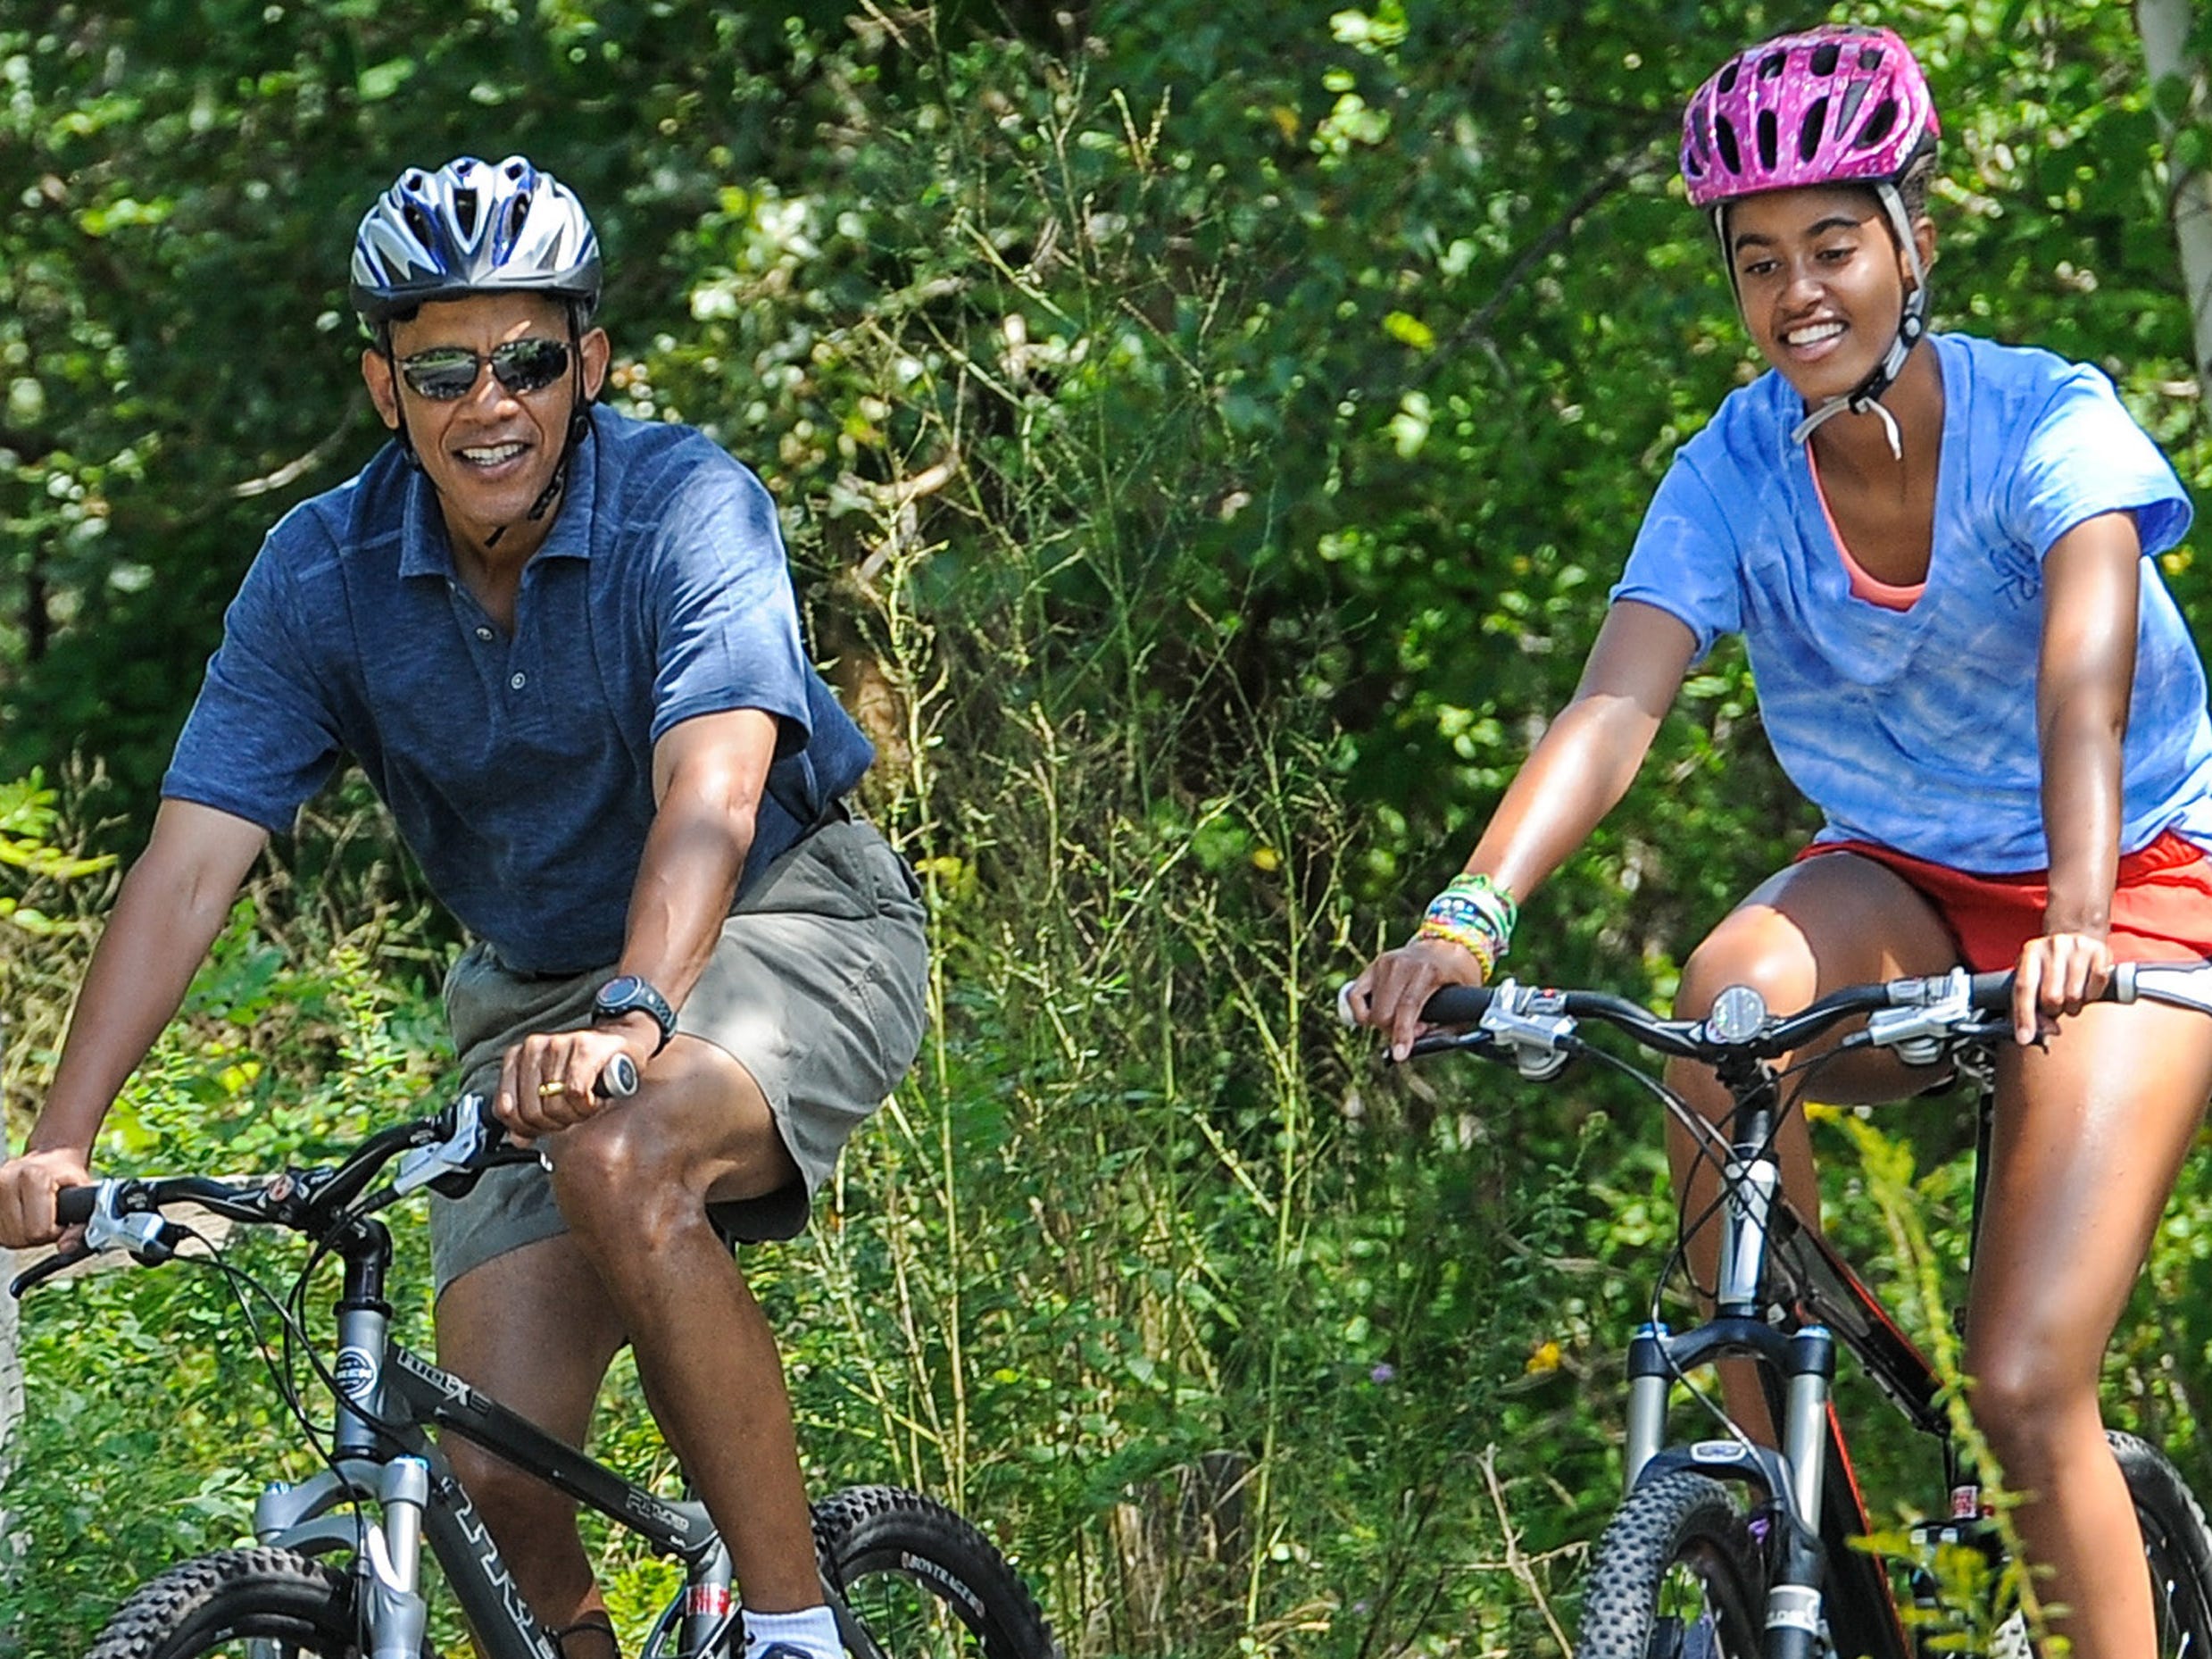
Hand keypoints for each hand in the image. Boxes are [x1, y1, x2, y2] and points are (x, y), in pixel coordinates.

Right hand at [0, 1144, 93, 1250]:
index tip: (62, 1218)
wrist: (50, 1155)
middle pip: (21, 1237)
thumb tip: (66, 1248)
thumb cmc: (68, 1176)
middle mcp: (5, 1181)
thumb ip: (81, 1225)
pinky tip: (22, 1218)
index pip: (39, 1230)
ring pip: (7, 1239)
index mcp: (32, 1177)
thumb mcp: (84, 1195)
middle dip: (40, 1235)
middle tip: (50, 1217)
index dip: (55, 1231)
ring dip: (24, 1235)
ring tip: (36, 1215)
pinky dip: (11, 1232)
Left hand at [496, 1018, 656, 1143]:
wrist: (624, 1044)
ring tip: (587, 1104)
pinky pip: (576, 1094)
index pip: (505, 1108)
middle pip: (532, 1112)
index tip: (543, 1129)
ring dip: (576, 1115)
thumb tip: (519, 1139)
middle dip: (555, 1123)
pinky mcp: (584, 1048)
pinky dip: (588, 1105)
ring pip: (554, 1106)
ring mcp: (558, 1044)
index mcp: (518, 1057)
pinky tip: (597, 1099)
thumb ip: (530, 1113)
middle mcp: (534, 1047)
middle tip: (573, 1115)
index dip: (525, 1128)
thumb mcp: (552, 1091)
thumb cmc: (589, 1069)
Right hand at [1344, 936, 1490, 1062]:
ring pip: (1371, 1010)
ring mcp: (1385, 964)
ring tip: (1401, 1019)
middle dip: (1395, 1031)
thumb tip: (1419, 1045)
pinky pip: (1354, 996)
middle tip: (1415, 1030)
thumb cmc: (1457, 977)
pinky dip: (1361, 1012)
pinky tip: (1374, 1016)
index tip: (1399, 1055)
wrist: (1446, 948)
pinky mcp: (1374, 965)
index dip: (1402, 1034)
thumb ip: (1445, 1026)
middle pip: (1384, 1013)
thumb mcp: (1463, 1001)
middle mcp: (1402, 965)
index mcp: (1428, 971)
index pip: (1408, 1007)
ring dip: (1384, 1023)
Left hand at [2010, 929, 2113, 1046]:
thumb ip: (2031, 1007)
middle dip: (2053, 1010)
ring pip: (2075, 996)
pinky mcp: (2100, 951)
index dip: (2024, 1016)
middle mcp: (2052, 946)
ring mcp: (2077, 947)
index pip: (2024, 988)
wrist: (2077, 933)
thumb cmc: (2050, 963)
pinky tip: (2086, 989)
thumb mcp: (2034, 977)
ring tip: (2070, 997)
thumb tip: (2050, 1031)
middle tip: (2055, 1005)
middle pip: (2051, 997)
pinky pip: (2096, 987)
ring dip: (2073, 1006)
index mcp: (2030, 952)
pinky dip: (2091, 996)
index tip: (2024, 1038)